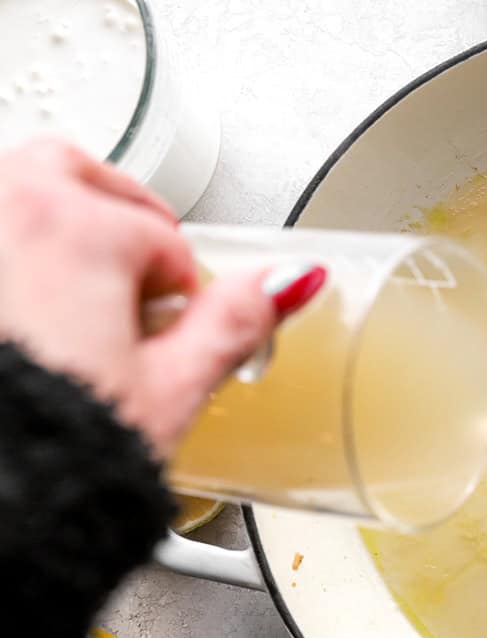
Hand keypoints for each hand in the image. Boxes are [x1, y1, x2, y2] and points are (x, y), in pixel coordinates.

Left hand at [0, 139, 281, 456]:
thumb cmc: (60, 450)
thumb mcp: (169, 390)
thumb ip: (234, 322)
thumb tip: (292, 280)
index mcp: (75, 232)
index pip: (161, 240)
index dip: (180, 291)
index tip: (170, 331)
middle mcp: (2, 216)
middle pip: (73, 173)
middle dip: (116, 215)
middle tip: (136, 277)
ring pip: (12, 192)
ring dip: (53, 224)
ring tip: (76, 294)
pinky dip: (14, 261)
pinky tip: (27, 317)